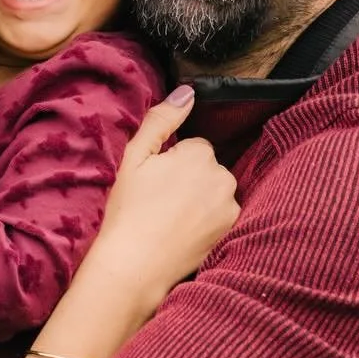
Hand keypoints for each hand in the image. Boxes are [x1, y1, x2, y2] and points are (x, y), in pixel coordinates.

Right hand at [83, 87, 239, 318]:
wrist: (134, 265)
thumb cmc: (128, 211)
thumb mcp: (133, 158)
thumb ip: (162, 120)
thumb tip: (188, 92)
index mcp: (199, 155)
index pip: (193, 148)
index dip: (171, 163)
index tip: (153, 183)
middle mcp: (222, 177)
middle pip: (208, 168)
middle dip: (189, 179)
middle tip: (160, 202)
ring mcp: (230, 206)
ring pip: (215, 191)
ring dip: (200, 199)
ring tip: (171, 220)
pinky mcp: (231, 230)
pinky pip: (221, 214)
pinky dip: (208, 220)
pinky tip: (184, 232)